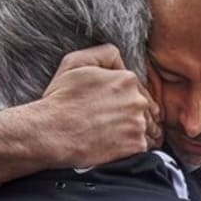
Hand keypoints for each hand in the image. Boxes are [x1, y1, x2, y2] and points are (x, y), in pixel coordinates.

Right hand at [40, 44, 161, 163]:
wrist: (52, 133)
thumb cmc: (61, 98)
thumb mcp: (76, 62)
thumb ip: (105, 54)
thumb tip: (121, 60)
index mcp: (127, 80)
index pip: (137, 88)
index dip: (126, 97)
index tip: (115, 105)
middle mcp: (138, 101)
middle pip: (145, 108)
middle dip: (134, 113)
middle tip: (117, 121)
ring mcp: (139, 124)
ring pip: (148, 127)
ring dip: (139, 130)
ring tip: (120, 134)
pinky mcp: (137, 146)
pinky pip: (145, 145)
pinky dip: (136, 146)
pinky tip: (122, 145)